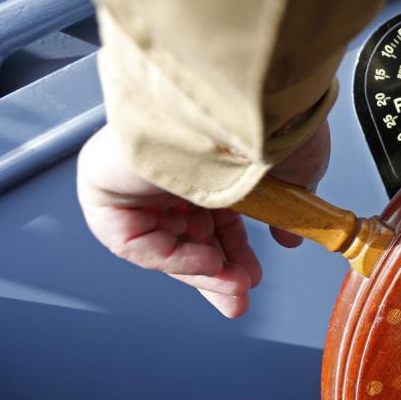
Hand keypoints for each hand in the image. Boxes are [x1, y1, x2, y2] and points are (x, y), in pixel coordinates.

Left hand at [76, 122, 329, 317]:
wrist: (240, 101)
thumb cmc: (269, 125)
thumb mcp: (294, 176)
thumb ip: (287, 211)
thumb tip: (292, 236)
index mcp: (205, 159)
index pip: (209, 218)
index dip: (230, 255)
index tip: (249, 280)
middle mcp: (166, 166)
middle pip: (183, 236)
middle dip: (215, 274)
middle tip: (239, 298)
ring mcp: (135, 176)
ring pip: (161, 242)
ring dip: (200, 271)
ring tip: (233, 285)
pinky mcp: (106, 185)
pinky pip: (134, 240)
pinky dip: (171, 259)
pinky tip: (209, 264)